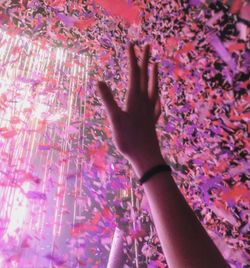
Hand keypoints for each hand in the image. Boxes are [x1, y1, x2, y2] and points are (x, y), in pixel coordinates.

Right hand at [97, 43, 163, 175]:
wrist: (145, 157)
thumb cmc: (128, 139)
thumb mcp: (115, 119)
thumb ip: (108, 100)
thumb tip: (99, 82)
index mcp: (135, 99)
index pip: (134, 74)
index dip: (132, 58)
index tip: (131, 44)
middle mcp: (145, 101)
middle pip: (146, 77)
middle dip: (145, 60)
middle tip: (147, 45)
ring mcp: (150, 110)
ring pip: (153, 88)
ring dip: (154, 75)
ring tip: (155, 65)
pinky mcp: (152, 119)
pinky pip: (157, 103)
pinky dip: (157, 95)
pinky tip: (157, 96)